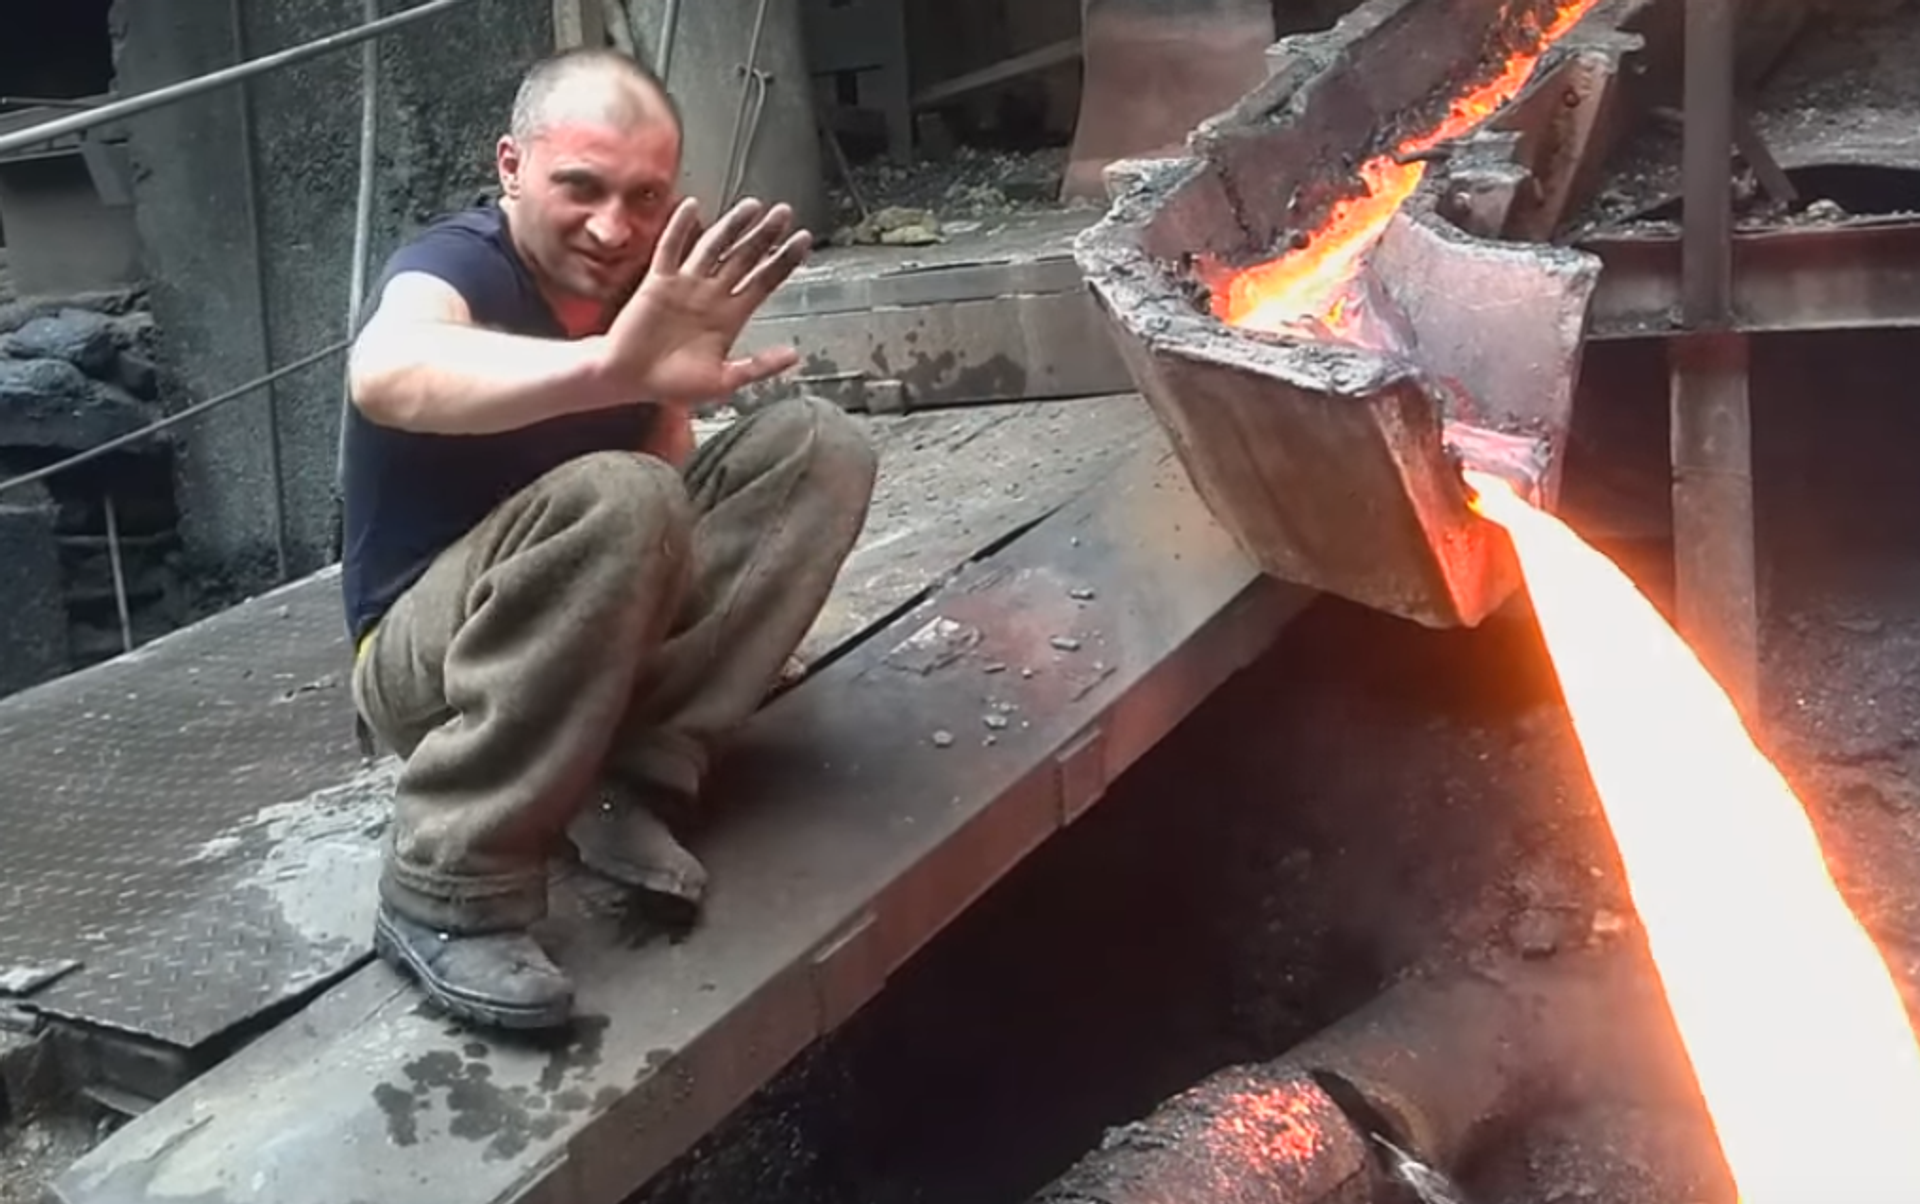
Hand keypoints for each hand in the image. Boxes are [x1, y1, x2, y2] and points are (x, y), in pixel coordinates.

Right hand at [600, 196, 811, 402]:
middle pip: (744, 258)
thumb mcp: (724, 381)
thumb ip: (759, 366)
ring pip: (714, 247)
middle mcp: (711, 295)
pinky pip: (670, 249)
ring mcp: (685, 285)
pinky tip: (692, 206)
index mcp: (730, 317)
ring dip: (732, 226)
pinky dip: (680, 227)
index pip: (764, 281)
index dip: (784, 261)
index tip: (803, 240)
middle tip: (784, 212)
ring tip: (752, 206)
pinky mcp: (658, 282)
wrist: (629, 381)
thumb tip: (794, 355)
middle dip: (765, 235)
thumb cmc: (672, 384)